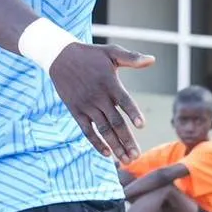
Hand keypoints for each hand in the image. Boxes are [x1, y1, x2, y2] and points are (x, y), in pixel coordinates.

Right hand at [47, 43, 153, 163]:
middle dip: (127, 140)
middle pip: (115, 122)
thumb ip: (131, 58)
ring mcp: (86, 105)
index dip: (132, 113)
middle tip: (137, 155)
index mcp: (109, 83)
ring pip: (103, 130)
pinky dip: (96, 143)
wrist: (59, 57)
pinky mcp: (76, 111)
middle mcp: (98, 96)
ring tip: (126, 160)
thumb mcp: (111, 52)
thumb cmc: (90, 55)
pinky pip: (87, 131)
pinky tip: (107, 154)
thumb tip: (152, 60)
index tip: (142, 126)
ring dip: (115, 146)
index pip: (124, 101)